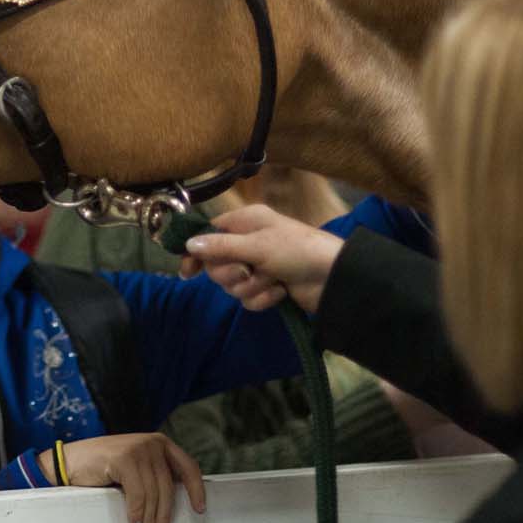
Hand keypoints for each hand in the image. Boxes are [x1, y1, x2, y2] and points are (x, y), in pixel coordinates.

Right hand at [38, 433, 205, 522]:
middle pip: (168, 487)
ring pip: (154, 494)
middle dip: (165, 515)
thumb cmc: (101, 468)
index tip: (200, 509)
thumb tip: (173, 505)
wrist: (68, 462)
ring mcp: (138, 448)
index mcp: (159, 443)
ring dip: (150, 520)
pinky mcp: (124, 458)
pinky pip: (138, 495)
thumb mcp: (135, 467)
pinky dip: (137, 515)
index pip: (188, 466)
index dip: (196, 489)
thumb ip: (153, 475)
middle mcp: (152, 443)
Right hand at [179, 204, 342, 314]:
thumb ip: (220, 246)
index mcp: (245, 223)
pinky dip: (264, 297)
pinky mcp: (268, 287)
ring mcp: (259, 266)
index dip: (197, 253)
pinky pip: (249, 298)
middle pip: (217, 265)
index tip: (188, 272)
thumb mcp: (256, 245)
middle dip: (232, 273)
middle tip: (247, 271)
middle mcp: (248, 243)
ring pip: (233, 285)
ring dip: (252, 286)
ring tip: (272, 280)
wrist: (334, 278)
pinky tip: (280, 292)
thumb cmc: (296, 250)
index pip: (209, 235)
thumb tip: (188, 244)